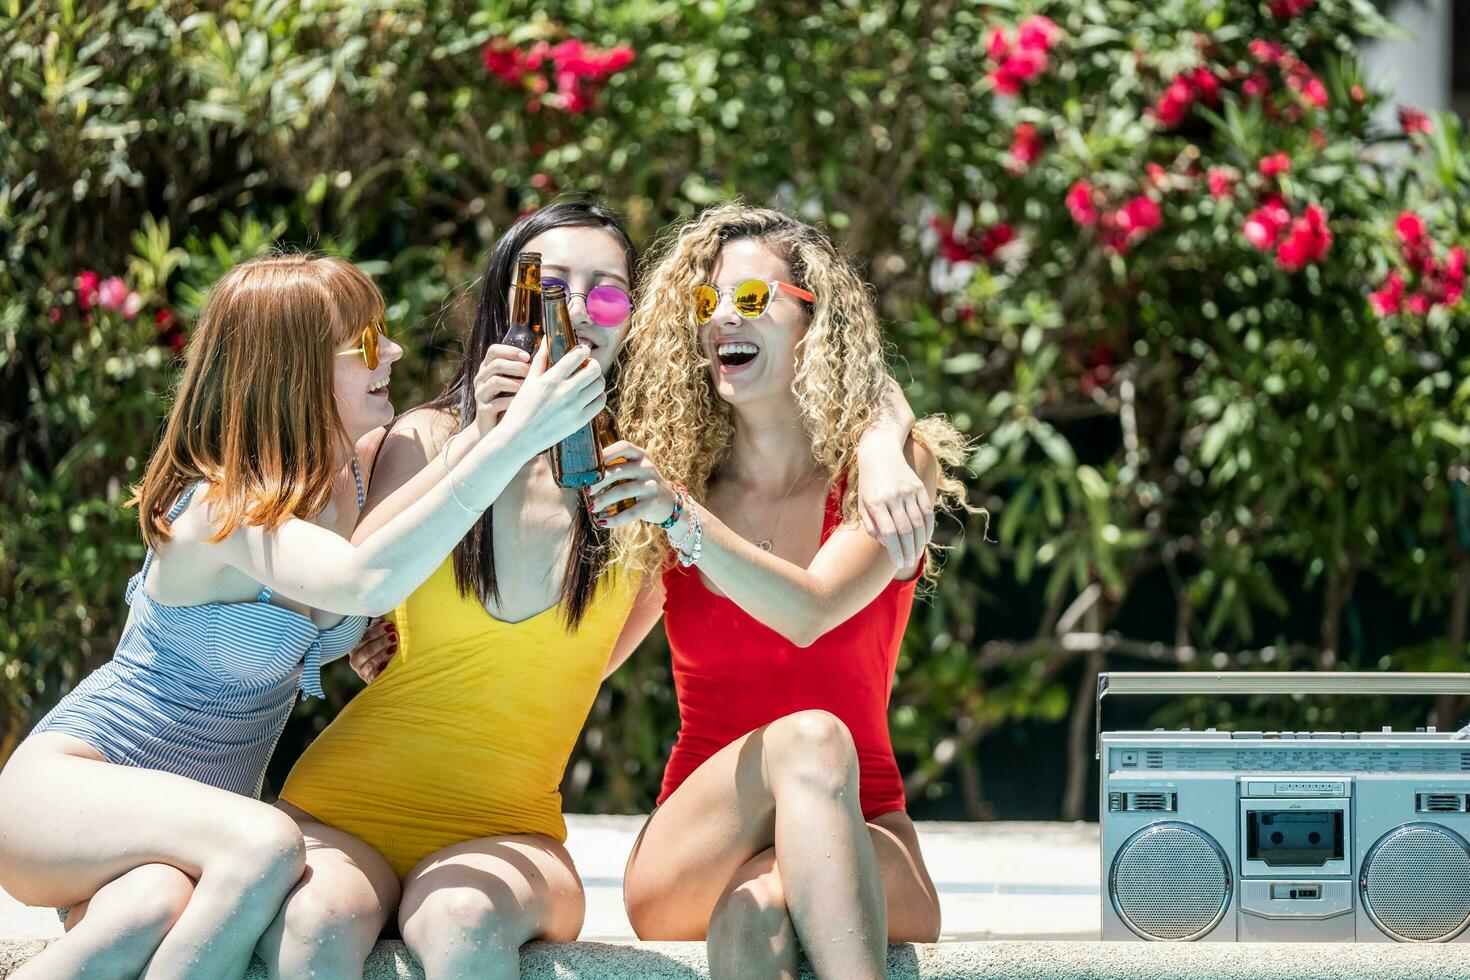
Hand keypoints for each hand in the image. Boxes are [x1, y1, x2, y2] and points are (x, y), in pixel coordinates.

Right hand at [347, 617, 397, 682]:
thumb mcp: (380, 633)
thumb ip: (378, 623)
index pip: (364, 635)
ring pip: (369, 660)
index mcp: (356, 643)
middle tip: (394, 635)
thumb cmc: (382, 646)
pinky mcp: (368, 678)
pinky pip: (372, 674)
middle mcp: (355, 656)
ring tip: (394, 647)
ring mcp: (360, 669)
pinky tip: (387, 664)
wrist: (386, 670)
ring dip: (382, 653)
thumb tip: (382, 608)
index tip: (390, 625)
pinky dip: (380, 668)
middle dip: (381, 641)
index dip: (376, 630)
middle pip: (366, 648)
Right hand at [472, 344, 530, 435]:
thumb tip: (545, 355)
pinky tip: (523, 403)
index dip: (510, 350)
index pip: (494, 351)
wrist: (490, 428)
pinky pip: (497, 403)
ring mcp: (480, 394)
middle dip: (516, 366)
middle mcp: (481, 379)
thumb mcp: (513, 383)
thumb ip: (522, 370)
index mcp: (487, 368)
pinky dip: (512, 401)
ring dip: (515, 383)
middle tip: (531, 372)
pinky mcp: (483, 410)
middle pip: (496, 364)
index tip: (527, 356)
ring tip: (528, 387)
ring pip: (495, 381)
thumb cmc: (508, 402)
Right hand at [495, 339, 605, 458]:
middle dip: (593, 364)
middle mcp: (565, 391)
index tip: (583, 351)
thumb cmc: (520, 409)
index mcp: (552, 378)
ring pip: (599, 385)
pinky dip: (599, 396)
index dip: (584, 350)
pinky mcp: (579, 420)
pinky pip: (600, 403)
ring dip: (597, 379)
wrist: (519, 438)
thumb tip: (545, 340)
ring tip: (589, 381)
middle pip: (594, 369)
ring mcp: (574, 406)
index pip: (578, 356)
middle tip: (588, 366)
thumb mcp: (528, 381)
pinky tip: (591, 396)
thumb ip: (540, 360)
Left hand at [585, 441, 677, 527]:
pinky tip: (603, 522)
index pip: (623, 447)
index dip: (605, 453)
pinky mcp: (652, 503)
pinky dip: (614, 519)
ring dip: (603, 500)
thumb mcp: (635, 470)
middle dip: (599, 482)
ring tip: (592, 508)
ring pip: (622, 491)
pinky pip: (630, 512)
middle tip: (587, 491)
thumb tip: (586, 473)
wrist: (668, 503)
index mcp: (641, 455)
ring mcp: (651, 485)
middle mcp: (647, 467)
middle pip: (618, 471)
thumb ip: (616, 466)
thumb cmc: (642, 484)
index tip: (590, 465)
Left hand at [856, 450, 933, 567]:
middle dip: (909, 550)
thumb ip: (871, 525)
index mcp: (876, 503)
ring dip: (919, 543)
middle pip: (905, 530)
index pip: (889, 533)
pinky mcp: (919, 487)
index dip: (896, 551)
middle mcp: (893, 497)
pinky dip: (928, 528)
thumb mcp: (863, 504)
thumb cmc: (869, 484)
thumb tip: (886, 543)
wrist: (880, 453)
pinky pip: (927, 512)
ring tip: (916, 555)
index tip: (898, 563)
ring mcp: (908, 491)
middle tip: (909, 563)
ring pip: (918, 523)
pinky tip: (925, 539)